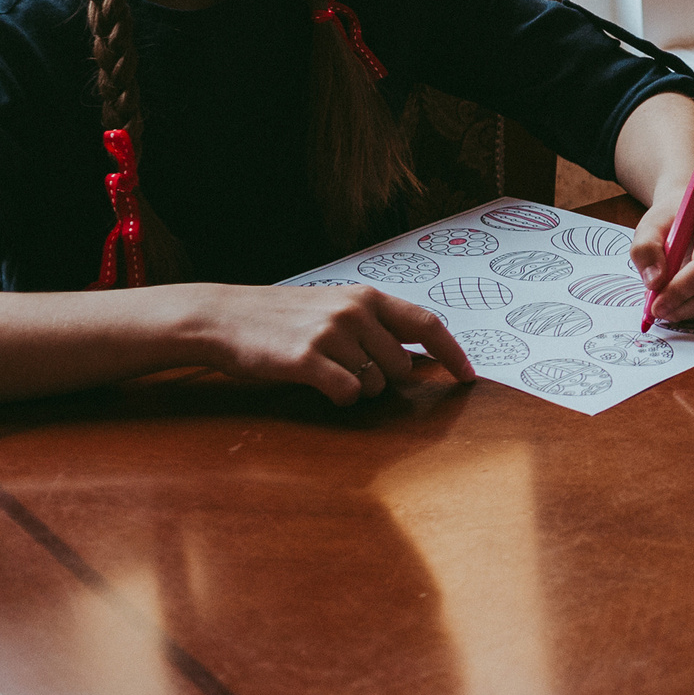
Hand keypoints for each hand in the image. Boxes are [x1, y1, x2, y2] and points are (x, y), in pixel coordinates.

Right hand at [196, 284, 476, 406]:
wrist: (224, 317)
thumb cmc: (282, 318)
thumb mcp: (334, 307)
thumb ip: (374, 325)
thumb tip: (416, 358)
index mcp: (366, 297)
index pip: (427, 323)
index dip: (453, 352)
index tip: (469, 376)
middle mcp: (355, 311)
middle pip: (401, 366)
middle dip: (383, 379)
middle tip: (347, 369)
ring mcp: (332, 334)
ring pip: (375, 384)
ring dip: (357, 388)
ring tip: (324, 369)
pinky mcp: (308, 359)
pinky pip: (348, 394)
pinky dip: (339, 398)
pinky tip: (318, 384)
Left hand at [629, 202, 693, 325]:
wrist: (693, 217)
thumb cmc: (673, 221)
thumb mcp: (650, 226)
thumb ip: (645, 250)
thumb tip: (655, 283)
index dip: (681, 290)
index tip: (656, 305)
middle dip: (684, 307)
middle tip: (658, 311)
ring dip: (690, 311)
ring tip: (668, 302)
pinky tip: (684, 299)